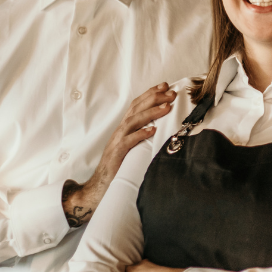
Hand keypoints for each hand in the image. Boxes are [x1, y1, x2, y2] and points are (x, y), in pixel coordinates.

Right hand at [63, 83, 175, 226]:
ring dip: (151, 112)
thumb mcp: (133, 146)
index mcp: (124, 128)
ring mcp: (117, 141)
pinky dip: (140, 134)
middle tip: (171, 93)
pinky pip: (128, 141)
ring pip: (133, 121)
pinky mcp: (117, 154)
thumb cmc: (119, 165)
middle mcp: (120, 131)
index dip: (150, 94)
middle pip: (136, 108)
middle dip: (154, 98)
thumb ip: (142, 135)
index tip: (165, 85)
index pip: (137, 105)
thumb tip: (162, 126)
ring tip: (167, 107)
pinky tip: (153, 130)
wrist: (101, 185)